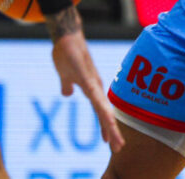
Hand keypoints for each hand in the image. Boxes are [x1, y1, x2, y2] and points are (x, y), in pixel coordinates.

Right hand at [46, 8, 124, 151]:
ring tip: (114, 139)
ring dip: (108, 123)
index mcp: (91, 88)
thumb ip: (67, 85)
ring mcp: (91, 81)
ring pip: (101, 106)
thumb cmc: (67, 53)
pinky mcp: (84, 74)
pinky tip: (104, 114)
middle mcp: (95, 86)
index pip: (101, 112)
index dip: (106, 127)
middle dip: (112, 131)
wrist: (66, 35)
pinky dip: (99, 105)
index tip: (112, 143)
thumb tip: (67, 94)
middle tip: (119, 148)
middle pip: (104, 113)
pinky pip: (92, 93)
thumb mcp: (65, 75)